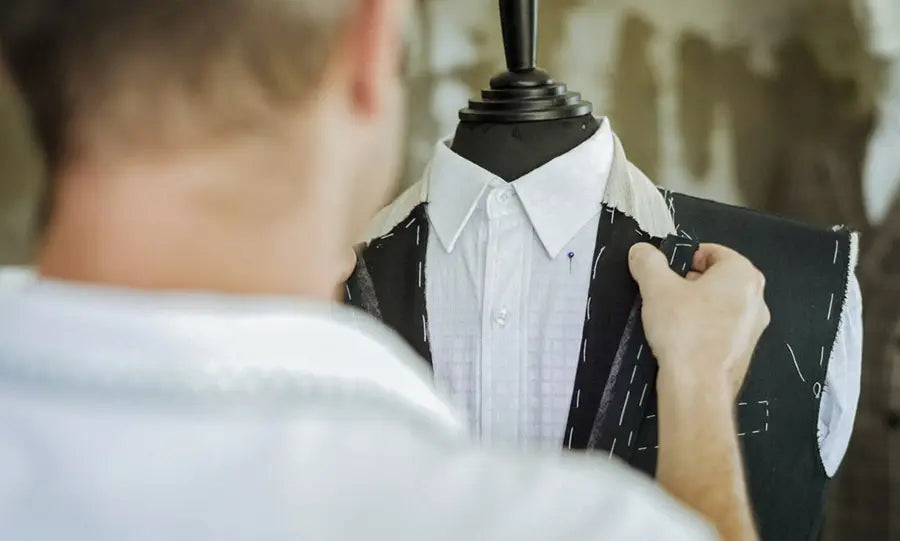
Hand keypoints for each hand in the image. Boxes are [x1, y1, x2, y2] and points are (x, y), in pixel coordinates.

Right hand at [628, 242, 769, 398]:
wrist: (698, 386)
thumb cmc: (684, 330)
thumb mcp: (656, 288)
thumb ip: (648, 262)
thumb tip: (641, 251)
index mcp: (742, 274)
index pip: (712, 252)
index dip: (685, 258)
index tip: (665, 271)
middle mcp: (756, 297)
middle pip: (717, 278)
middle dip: (690, 282)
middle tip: (664, 293)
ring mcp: (753, 327)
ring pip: (719, 305)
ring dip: (696, 306)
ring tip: (670, 319)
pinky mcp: (744, 351)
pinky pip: (721, 329)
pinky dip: (703, 329)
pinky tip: (682, 340)